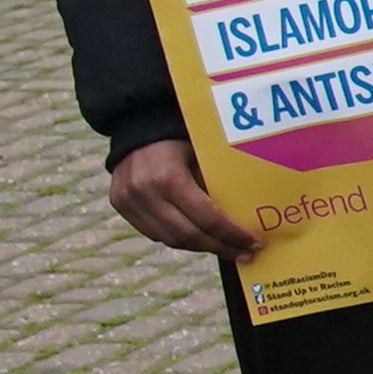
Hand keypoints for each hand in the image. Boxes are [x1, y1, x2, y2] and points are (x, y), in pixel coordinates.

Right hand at [106, 137, 256, 259]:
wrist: (136, 121)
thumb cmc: (179, 137)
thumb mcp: (203, 156)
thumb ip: (216, 185)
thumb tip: (246, 217)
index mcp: (169, 178)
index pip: (206, 218)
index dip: (231, 235)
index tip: (253, 243)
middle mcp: (145, 192)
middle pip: (188, 235)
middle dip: (219, 247)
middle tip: (244, 253)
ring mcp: (129, 201)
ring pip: (170, 239)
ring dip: (200, 247)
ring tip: (224, 248)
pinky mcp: (119, 205)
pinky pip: (153, 233)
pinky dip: (178, 238)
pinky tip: (199, 239)